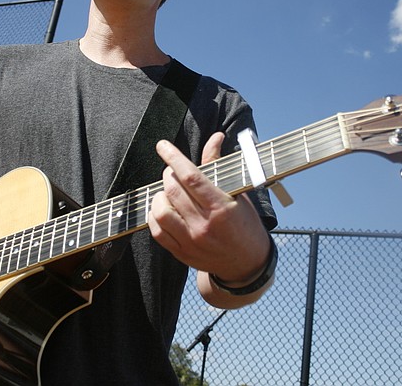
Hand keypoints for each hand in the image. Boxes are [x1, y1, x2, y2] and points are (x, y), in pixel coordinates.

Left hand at [149, 133, 269, 283]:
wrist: (246, 264)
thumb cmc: (245, 224)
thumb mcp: (238, 194)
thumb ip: (219, 166)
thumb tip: (215, 137)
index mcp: (222, 208)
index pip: (191, 177)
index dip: (174, 158)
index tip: (163, 146)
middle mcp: (204, 226)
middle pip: (173, 191)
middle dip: (169, 174)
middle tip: (173, 170)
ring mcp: (191, 242)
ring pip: (161, 211)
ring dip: (160, 195)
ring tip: (169, 191)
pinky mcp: (181, 253)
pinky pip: (157, 231)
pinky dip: (155, 215)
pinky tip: (164, 208)